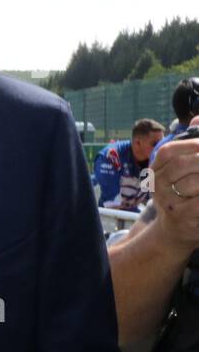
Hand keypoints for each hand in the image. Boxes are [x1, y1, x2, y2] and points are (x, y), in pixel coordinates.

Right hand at [149, 136, 198, 251]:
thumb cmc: (184, 194)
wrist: (175, 230)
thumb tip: (198, 120)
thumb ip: (191, 144)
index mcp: (156, 170)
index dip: (191, 144)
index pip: (168, 151)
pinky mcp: (182, 218)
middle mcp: (157, 186)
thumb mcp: (182, 170)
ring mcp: (168, 203)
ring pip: (194, 183)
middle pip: (181, 164)